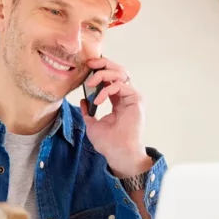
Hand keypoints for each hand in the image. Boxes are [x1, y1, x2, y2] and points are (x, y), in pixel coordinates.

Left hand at [80, 57, 152, 177]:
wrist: (118, 154)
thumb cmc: (108, 143)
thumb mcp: (92, 124)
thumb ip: (88, 112)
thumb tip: (83, 100)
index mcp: (118, 101)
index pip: (110, 79)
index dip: (99, 71)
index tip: (86, 68)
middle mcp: (126, 96)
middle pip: (118, 71)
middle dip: (103, 64)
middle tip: (89, 65)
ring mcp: (132, 97)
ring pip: (120, 74)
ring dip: (103, 75)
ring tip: (91, 83)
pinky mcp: (136, 99)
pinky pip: (120, 85)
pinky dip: (107, 90)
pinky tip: (98, 100)